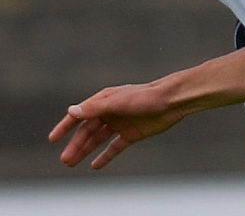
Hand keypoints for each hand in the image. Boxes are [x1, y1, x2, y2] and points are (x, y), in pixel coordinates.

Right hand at [48, 83, 185, 168]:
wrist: (172, 101)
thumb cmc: (145, 97)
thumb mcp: (118, 102)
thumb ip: (95, 108)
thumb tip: (71, 111)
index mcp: (106, 100)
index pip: (82, 114)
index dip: (66, 125)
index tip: (53, 138)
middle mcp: (112, 111)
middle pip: (89, 130)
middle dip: (76, 144)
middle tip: (65, 160)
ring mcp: (122, 123)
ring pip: (99, 139)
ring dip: (86, 150)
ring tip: (72, 163)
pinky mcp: (132, 134)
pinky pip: (115, 147)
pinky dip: (105, 155)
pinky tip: (95, 165)